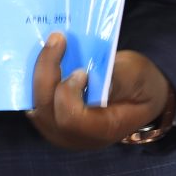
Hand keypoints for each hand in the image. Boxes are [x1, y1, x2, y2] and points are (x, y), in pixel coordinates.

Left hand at [27, 36, 174, 150]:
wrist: (139, 99)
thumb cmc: (141, 86)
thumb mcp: (139, 77)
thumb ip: (118, 79)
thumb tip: (91, 78)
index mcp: (102, 130)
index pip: (71, 118)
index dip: (69, 92)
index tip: (82, 70)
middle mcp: (75, 137)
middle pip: (46, 109)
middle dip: (46, 71)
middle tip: (57, 39)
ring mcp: (59, 132)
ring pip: (35, 105)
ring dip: (39, 73)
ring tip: (52, 45)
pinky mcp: (50, 121)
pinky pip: (34, 102)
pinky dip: (37, 78)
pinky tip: (47, 56)